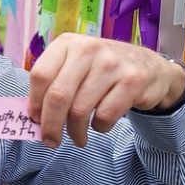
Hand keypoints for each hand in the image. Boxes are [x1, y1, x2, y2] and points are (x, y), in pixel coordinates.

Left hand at [27, 33, 184, 147]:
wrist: (150, 66)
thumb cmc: (101, 70)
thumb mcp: (75, 65)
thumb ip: (54, 83)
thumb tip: (33, 117)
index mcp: (68, 43)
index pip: (40, 75)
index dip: (34, 103)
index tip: (35, 120)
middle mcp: (88, 49)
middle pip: (58, 96)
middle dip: (51, 126)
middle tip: (51, 141)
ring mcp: (112, 64)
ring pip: (80, 110)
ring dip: (75, 132)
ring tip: (77, 138)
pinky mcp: (132, 81)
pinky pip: (105, 115)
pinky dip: (99, 127)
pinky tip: (100, 124)